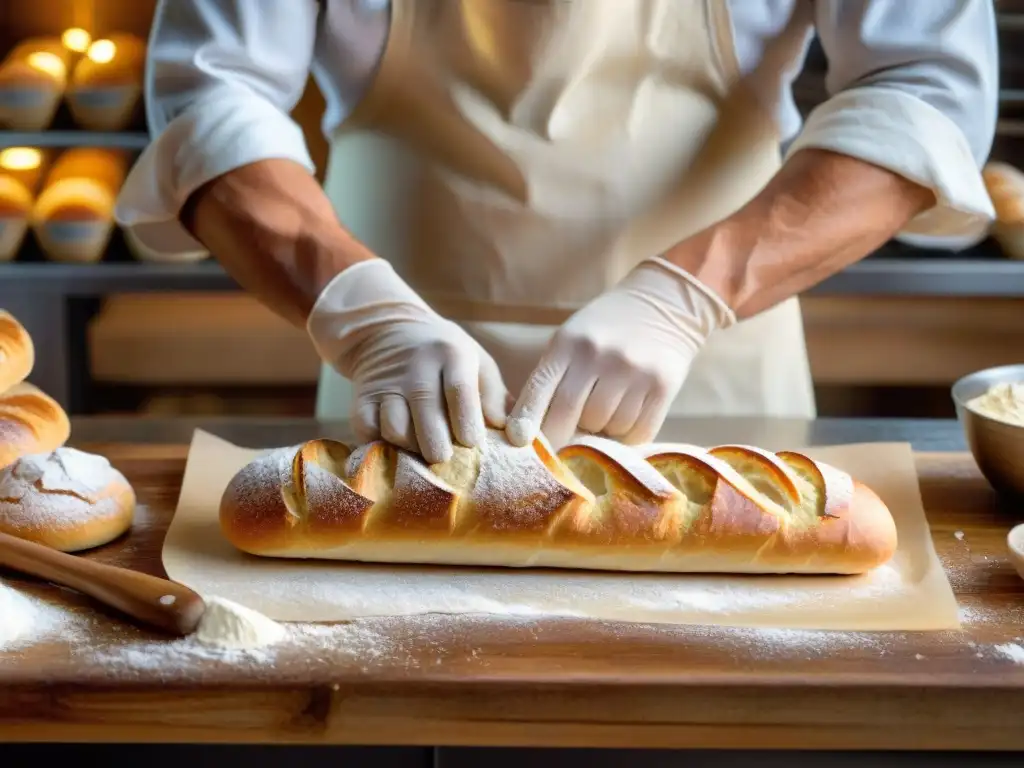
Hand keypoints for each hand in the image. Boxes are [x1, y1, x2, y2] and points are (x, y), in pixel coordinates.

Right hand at [307, 259, 508, 462]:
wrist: (388, 329)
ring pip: (395, 426)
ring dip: (410, 448)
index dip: (467, 422)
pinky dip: (380, 445)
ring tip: (421, 452)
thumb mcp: (475, 360)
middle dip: (438, 445)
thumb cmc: (445, 355)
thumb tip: (509, 432)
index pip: (459, 391)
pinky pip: (366, 429)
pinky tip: (396, 448)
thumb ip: (493, 395)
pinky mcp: (361, 396)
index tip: (473, 444)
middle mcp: (416, 367)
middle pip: (426, 412)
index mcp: (450, 354)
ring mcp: (386, 382)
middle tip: (446, 458)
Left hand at [505, 257, 734, 447]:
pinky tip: (625, 419)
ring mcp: (632, 371)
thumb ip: (554, 377)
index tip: (518, 442)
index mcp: (569, 342)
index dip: (526, 421)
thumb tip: (536, 433)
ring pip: (603, 427)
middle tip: (560, 449)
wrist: (665, 304)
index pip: (540, 389)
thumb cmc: (607, 327)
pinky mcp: (662, 386)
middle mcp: (599, 355)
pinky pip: (636, 432)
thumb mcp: (572, 338)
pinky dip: (626, 435)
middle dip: (560, 438)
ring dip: (598, 432)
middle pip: (569, 415)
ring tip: (603, 414)